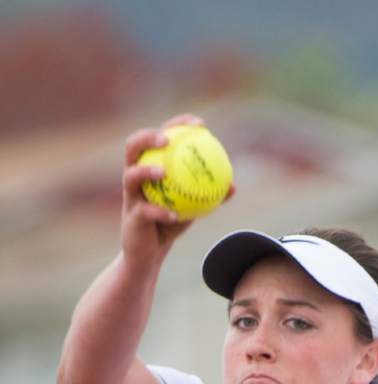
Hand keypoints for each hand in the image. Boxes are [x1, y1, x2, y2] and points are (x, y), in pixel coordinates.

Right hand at [120, 113, 234, 276]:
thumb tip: (233, 186)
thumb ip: (211, 195)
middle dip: (148, 136)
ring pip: (131, 176)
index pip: (160, 136)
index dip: (177, 124)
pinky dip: (159, 212)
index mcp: (151, 166)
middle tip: (167, 139)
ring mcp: (131, 195)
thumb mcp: (194, 207)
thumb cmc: (171, 222)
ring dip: (146, 171)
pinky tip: (173, 214)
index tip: (199, 124)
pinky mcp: (131, 216)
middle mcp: (135, 176)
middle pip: (134, 147)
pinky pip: (144, 211)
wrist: (151, 251)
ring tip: (163, 172)